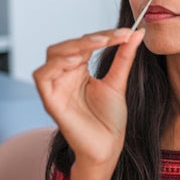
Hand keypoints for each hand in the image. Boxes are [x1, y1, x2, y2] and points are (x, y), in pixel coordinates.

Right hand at [33, 28, 144, 166]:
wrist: (109, 147)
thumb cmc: (110, 119)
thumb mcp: (118, 82)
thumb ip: (124, 57)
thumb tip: (137, 33)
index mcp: (78, 70)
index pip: (85, 43)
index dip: (104, 35)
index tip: (126, 33)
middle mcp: (64, 76)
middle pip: (67, 45)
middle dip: (89, 38)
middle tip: (115, 37)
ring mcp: (55, 87)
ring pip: (53, 55)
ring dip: (75, 46)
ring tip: (99, 44)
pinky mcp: (50, 100)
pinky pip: (42, 76)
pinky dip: (56, 65)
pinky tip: (77, 61)